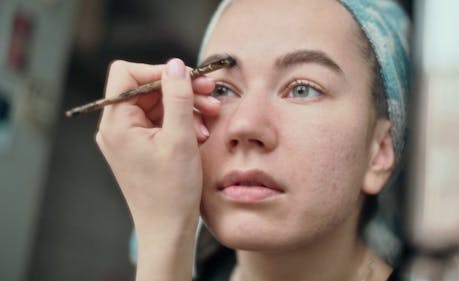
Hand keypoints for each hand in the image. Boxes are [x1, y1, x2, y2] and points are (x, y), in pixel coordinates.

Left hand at [95, 59, 218, 279]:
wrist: (168, 230)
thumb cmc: (172, 191)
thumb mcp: (180, 138)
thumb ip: (178, 96)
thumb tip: (175, 64)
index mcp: (117, 123)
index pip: (128, 74)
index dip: (160, 71)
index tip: (189, 80)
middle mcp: (117, 128)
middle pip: (147, 88)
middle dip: (180, 90)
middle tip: (210, 95)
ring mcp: (128, 138)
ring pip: (158, 105)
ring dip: (186, 106)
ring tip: (211, 117)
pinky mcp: (141, 148)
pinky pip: (161, 122)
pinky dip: (182, 122)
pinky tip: (201, 132)